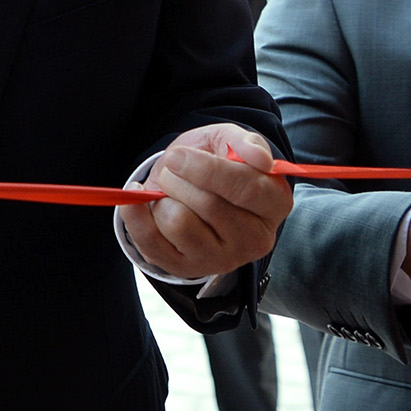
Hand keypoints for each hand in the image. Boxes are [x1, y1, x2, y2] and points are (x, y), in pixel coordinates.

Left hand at [120, 124, 292, 280]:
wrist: (188, 187)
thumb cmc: (216, 162)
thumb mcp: (229, 142)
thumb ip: (244, 143)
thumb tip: (259, 158)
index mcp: (275, 204)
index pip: (245, 189)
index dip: (206, 170)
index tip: (177, 155)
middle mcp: (256, 239)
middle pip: (207, 205)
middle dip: (178, 178)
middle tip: (173, 169)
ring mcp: (222, 259)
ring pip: (178, 223)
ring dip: (162, 197)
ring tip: (169, 190)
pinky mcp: (187, 268)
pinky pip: (150, 241)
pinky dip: (135, 214)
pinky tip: (139, 198)